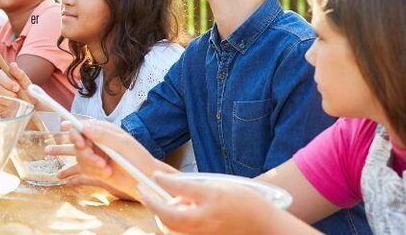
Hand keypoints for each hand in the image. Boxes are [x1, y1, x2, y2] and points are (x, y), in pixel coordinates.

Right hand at [0, 62, 33, 104]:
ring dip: (8, 102)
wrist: (32, 105)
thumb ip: (19, 73)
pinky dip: (4, 109)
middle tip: (17, 97)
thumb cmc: (28, 91)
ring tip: (17, 103)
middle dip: (7, 93)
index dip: (6, 82)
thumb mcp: (26, 82)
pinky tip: (11, 108)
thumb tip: (12, 65)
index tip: (16, 87)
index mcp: (3, 77)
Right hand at [65, 120, 169, 198]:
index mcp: (102, 130)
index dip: (76, 134)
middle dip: (87, 156)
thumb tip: (85, 127)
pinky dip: (94, 173)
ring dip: (92, 166)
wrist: (144, 179)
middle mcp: (96, 141)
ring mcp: (94, 155)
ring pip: (79, 159)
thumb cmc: (138, 158)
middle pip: (77, 145)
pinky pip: (84, 170)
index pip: (80, 126)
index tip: (81, 144)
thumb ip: (104, 135)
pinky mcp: (94, 168)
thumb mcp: (123, 144)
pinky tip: (107, 173)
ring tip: (107, 169)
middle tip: (101, 163)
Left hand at [139, 172, 285, 234]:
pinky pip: (181, 233)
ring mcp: (205, 233)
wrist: (262, 226)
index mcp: (213, 198)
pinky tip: (182, 213)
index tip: (154, 176)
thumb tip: (172, 192)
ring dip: (163, 214)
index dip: (163, 181)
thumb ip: (195, 188)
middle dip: (152, 204)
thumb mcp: (221, 186)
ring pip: (172, 228)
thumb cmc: (244, 202)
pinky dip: (174, 223)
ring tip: (172, 203)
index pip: (180, 188)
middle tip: (143, 193)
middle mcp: (207, 218)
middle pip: (169, 215)